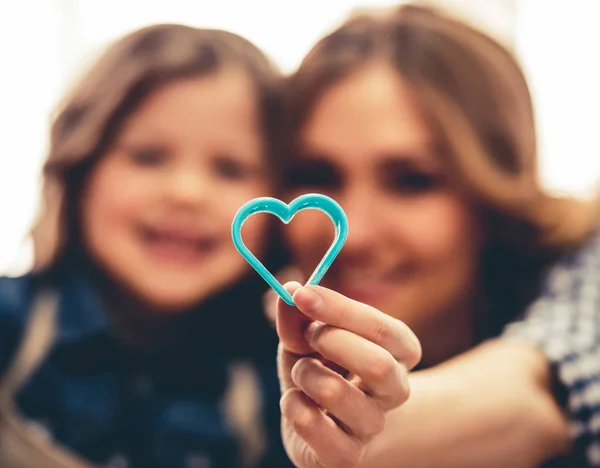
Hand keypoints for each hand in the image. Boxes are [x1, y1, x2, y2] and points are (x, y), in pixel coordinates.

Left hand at [276, 282, 421, 467]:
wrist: (323, 425)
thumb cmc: (321, 368)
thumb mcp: (308, 336)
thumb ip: (299, 315)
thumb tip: (289, 291)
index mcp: (399, 352)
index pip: (384, 330)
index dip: (341, 309)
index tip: (303, 294)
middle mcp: (396, 390)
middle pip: (377, 364)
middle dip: (330, 341)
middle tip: (307, 336)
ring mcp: (373, 426)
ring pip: (337, 393)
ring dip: (305, 373)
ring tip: (301, 373)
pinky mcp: (347, 456)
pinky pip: (312, 425)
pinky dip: (292, 405)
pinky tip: (296, 402)